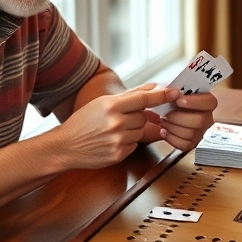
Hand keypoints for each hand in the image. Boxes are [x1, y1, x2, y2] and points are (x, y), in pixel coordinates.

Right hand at [57, 84, 178, 168]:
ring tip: (111, 131)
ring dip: (131, 131)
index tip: (176, 92)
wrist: (65, 146)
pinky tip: (111, 142)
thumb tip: (152, 86)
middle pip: (143, 117)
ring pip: (140, 132)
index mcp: (111, 106)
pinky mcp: (119, 155)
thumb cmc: (83, 122)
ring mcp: (118, 140)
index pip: (143, 99)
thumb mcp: (103, 102)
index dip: (161, 95)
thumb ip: (130, 95)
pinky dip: (126, 143)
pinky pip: (134, 145)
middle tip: (117, 119)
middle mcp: (116, 123)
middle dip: (135, 117)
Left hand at [151, 92, 217, 150]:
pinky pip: (184, 145)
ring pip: (191, 133)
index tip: (179, 100)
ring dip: (172, 127)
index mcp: (205, 101)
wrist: (157, 114)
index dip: (194, 102)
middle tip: (167, 113)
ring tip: (164, 121)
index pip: (209, 102)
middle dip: (178, 117)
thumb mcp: (167, 90)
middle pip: (200, 120)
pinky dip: (171, 138)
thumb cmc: (166, 102)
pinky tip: (165, 131)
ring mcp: (200, 132)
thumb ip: (170, 90)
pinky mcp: (191, 143)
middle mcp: (206, 117)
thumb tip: (171, 91)